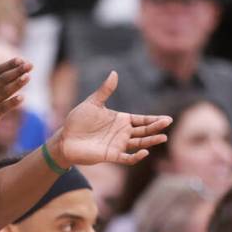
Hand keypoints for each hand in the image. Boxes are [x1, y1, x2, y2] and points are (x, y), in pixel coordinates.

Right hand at [0, 47, 31, 149]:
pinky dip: (11, 103)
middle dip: (16, 72)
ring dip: (16, 84)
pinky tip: (22, 98)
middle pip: (0, 80)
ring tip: (28, 77)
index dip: (8, 65)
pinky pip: (1, 109)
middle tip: (30, 65)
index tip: (20, 59)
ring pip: (3, 92)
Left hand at [51, 71, 170, 166]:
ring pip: (139, 143)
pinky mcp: (111, 156)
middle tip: (167, 123)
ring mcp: (118, 145)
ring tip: (162, 137)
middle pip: (144, 130)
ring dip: (150, 141)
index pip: (142, 120)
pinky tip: (144, 152)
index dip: (154, 119)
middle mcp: (122, 133)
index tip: (166, 118)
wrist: (64, 138)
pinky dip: (136, 156)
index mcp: (120, 120)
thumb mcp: (92, 103)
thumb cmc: (77, 121)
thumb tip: (114, 73)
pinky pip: (127, 158)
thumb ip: (105, 91)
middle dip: (156, 127)